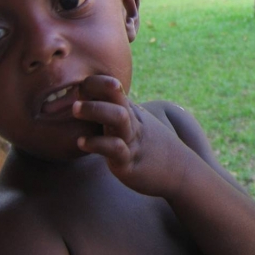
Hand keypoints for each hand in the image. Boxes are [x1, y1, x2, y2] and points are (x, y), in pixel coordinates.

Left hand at [73, 75, 187, 196]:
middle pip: (116, 97)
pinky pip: (116, 149)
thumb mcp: (137, 126)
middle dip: (95, 89)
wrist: (182, 171)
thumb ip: (118, 115)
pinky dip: (98, 144)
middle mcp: (132, 122)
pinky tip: (82, 143)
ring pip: (118, 118)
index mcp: (131, 112)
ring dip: (96, 110)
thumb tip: (95, 107)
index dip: (94, 83)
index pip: (112, 89)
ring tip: (75, 109)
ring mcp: (132, 140)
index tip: (76, 86)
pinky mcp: (130, 162)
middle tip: (73, 91)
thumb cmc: (153, 149)